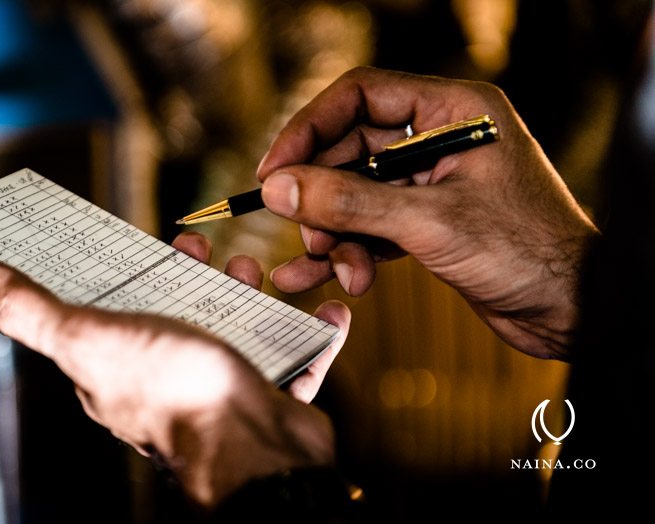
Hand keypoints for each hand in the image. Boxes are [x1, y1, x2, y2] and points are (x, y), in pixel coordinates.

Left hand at [0, 233, 348, 506]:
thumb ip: (30, 308)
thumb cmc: (174, 395)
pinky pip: (292, 358)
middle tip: (196, 249)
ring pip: (231, 330)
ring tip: (250, 270)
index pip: (104, 310)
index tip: (131, 242)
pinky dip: (307, 334)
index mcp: (117, 365)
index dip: (116, 272)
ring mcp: (218, 388)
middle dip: (185, 275)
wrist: (258, 451)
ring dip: (241, 295)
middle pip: (172, 316)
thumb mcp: (89, 337)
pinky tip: (320, 314)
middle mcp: (165, 377)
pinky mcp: (267, 397)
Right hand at [257, 67, 597, 359]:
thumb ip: (349, 203)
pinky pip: (370, 225)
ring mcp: (432, 181)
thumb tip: (279, 188)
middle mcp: (439, 138)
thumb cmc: (527, 252)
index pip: (359, 95)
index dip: (309, 128)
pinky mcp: (427, 221)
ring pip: (355, 192)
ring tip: (332, 265)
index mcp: (453, 110)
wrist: (574, 310)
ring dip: (334, 230)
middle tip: (301, 228)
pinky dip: (347, 250)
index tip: (274, 169)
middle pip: (350, 148)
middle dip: (321, 193)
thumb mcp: (429, 222)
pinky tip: (320, 277)